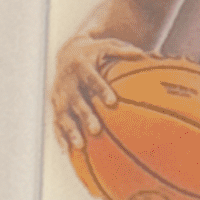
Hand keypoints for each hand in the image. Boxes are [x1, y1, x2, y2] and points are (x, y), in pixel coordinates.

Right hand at [50, 36, 150, 151]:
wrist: (68, 52)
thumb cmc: (95, 53)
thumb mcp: (107, 46)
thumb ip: (122, 51)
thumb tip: (144, 53)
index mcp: (81, 66)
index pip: (91, 78)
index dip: (100, 89)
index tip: (112, 101)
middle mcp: (67, 82)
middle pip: (76, 100)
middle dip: (85, 115)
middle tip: (96, 129)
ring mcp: (59, 95)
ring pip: (63, 114)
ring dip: (70, 130)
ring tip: (80, 145)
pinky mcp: (55, 106)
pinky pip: (56, 123)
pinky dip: (60, 136)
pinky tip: (67, 152)